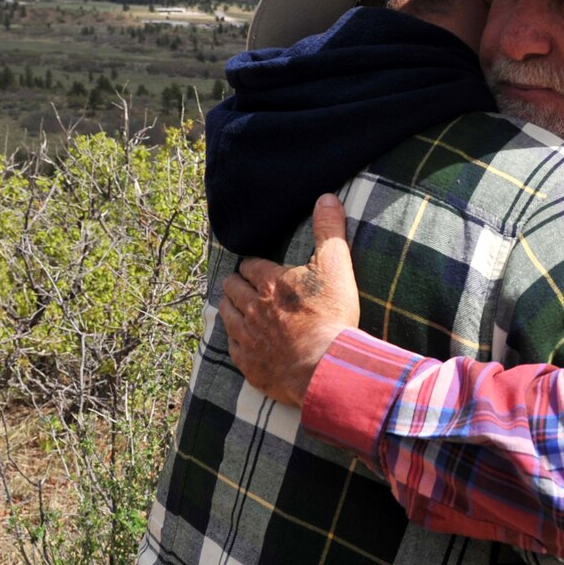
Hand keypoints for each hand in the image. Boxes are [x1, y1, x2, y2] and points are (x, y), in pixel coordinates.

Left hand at [220, 194, 358, 406]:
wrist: (325, 366)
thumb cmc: (331, 316)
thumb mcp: (336, 267)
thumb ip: (329, 230)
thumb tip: (326, 198)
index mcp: (269, 282)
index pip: (250, 265)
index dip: (254, 265)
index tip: (259, 268)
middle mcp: (252, 307)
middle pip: (232, 288)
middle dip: (237, 283)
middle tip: (245, 285)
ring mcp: (248, 337)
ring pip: (227, 315)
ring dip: (231, 308)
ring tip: (238, 306)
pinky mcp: (249, 363)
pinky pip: (233, 347)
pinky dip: (237, 340)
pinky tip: (244, 340)